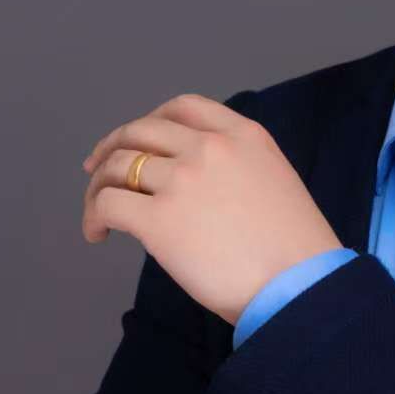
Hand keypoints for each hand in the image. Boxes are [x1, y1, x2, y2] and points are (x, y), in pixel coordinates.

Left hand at [80, 93, 344, 326]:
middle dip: (113, 148)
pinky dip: (95, 216)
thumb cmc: (296, 250)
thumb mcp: (273, 182)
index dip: (150, 121)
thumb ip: (235, 168)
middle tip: (97, 170)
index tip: (136, 141)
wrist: (300, 286)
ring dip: (100, 188)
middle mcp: (209, 147)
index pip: (183, 107)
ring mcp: (181, 179)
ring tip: (99, 214)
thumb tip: (192, 187)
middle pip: (141, 130)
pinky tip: (98, 233)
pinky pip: (109, 204)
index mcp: (244, 135)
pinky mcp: (159, 218)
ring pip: (119, 166)